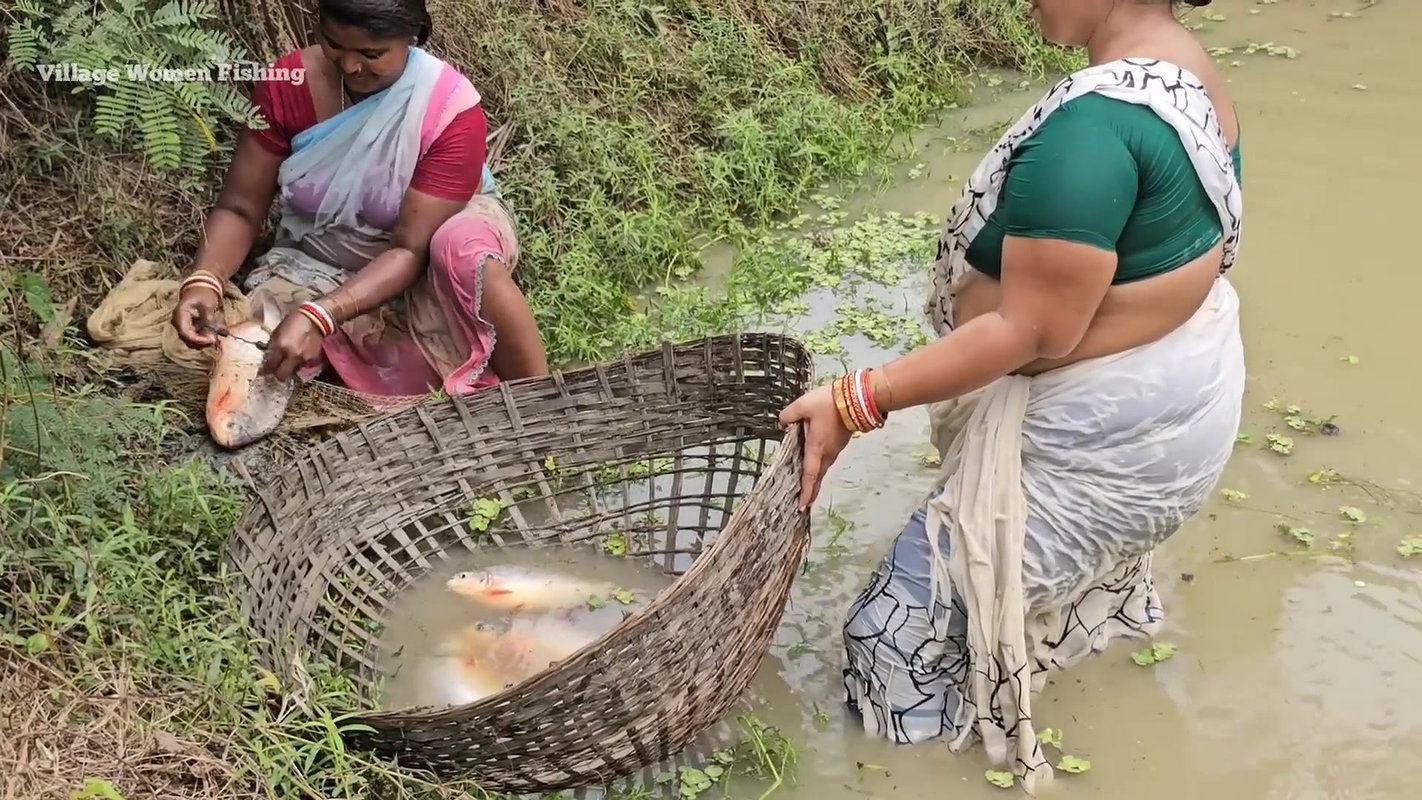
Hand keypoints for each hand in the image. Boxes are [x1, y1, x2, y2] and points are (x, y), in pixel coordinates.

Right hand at [172, 286, 220, 347]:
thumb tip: (211, 335)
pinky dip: (205, 336)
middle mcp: (179, 321)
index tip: (211, 340)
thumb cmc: (204, 294)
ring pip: (191, 339)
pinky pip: (196, 335)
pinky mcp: (190, 326)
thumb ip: (208, 319)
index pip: (185, 332)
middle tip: (215, 339)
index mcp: (180, 314)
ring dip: (204, 339)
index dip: (198, 339)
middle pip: (187, 338)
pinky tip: (215, 334)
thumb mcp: (207, 304)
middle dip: (202, 341)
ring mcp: (183, 324)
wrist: (201, 288)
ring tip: (216, 335)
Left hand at [260, 311, 324, 381]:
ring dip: (290, 368)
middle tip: (277, 371)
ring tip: (291, 361)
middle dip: (278, 374)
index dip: (267, 369)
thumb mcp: (278, 331)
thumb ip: (274, 345)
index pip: (270, 365)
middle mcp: (292, 355)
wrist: (315, 319)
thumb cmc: (294, 322)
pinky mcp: (313, 360)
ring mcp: (304, 359)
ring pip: (293, 372)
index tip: (265, 370)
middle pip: (282, 376)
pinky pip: (304, 366)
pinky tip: (301, 356)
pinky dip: (300, 363)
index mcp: (281, 346)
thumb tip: (269, 357)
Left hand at [778, 383, 853, 509]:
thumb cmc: (829, 403)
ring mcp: (835, 449)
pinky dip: (820, 466)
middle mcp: (827, 453)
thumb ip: (789, 415)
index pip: (809, 475)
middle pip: (818, 477)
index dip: (805, 492)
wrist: (855, 398)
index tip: (801, 506)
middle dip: (811, 492)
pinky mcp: (840, 443)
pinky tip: (815, 463)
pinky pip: (828, 459)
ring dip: (815, 479)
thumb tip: (782, 422)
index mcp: (816, 447)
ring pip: (823, 469)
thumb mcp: (803, 405)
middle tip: (803, 504)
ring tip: (807, 487)